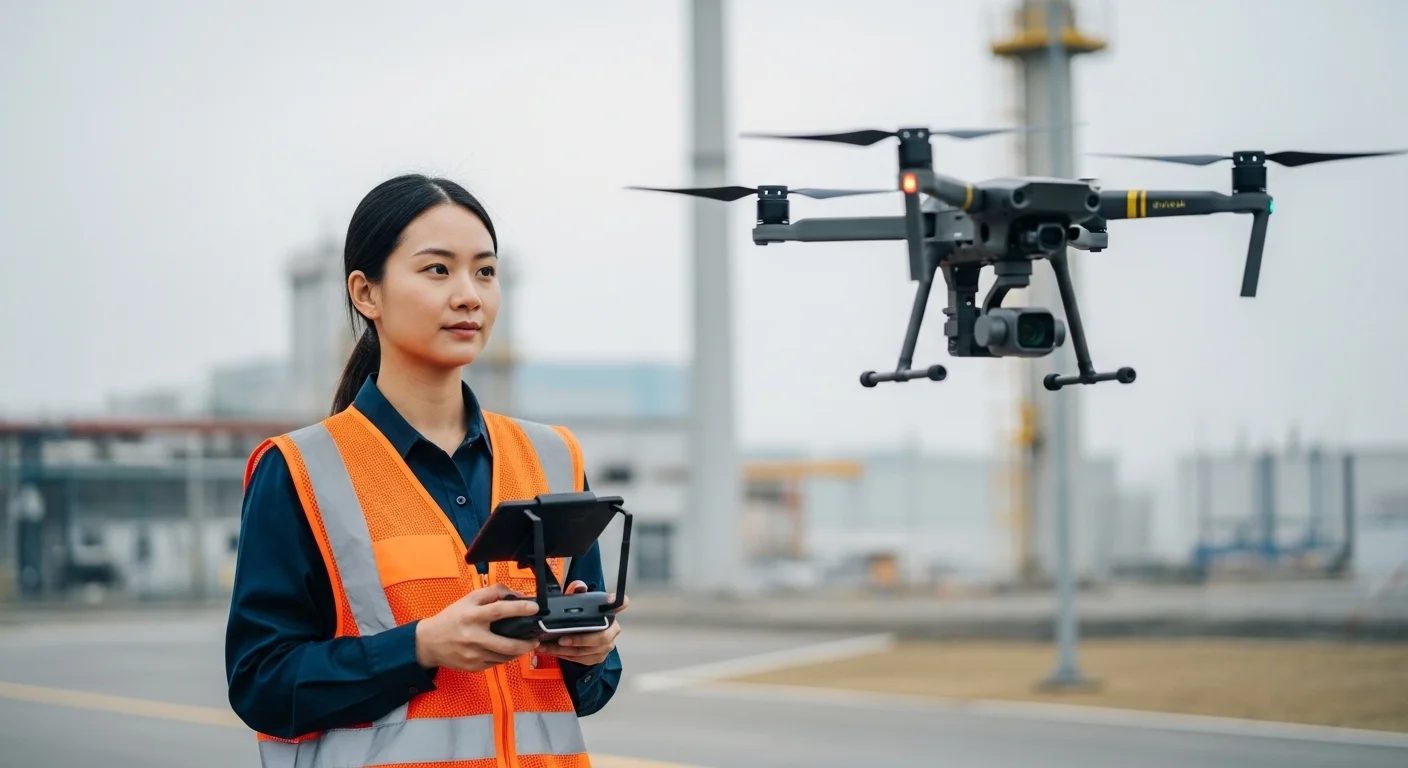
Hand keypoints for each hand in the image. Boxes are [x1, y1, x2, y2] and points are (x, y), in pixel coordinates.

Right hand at [414, 583, 542, 671]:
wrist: (429, 643)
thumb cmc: (452, 618)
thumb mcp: (469, 599)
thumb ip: (493, 592)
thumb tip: (517, 595)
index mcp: (472, 616)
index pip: (500, 610)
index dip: (519, 608)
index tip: (534, 608)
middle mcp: (473, 637)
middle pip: (508, 644)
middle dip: (527, 643)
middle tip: (536, 638)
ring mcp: (474, 655)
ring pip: (505, 657)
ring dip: (519, 651)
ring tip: (525, 645)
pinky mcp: (474, 667)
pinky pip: (496, 663)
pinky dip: (506, 657)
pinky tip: (508, 651)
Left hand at [536, 581, 628, 666]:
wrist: (586, 638)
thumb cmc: (582, 618)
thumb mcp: (578, 605)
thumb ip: (577, 593)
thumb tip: (579, 586)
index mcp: (610, 613)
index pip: (621, 604)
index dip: (618, 602)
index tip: (612, 598)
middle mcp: (612, 630)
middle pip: (601, 638)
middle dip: (579, 640)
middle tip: (561, 639)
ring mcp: (606, 646)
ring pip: (587, 651)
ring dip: (565, 650)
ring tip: (547, 647)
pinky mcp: (598, 657)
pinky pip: (581, 659)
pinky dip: (565, 656)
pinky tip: (552, 651)